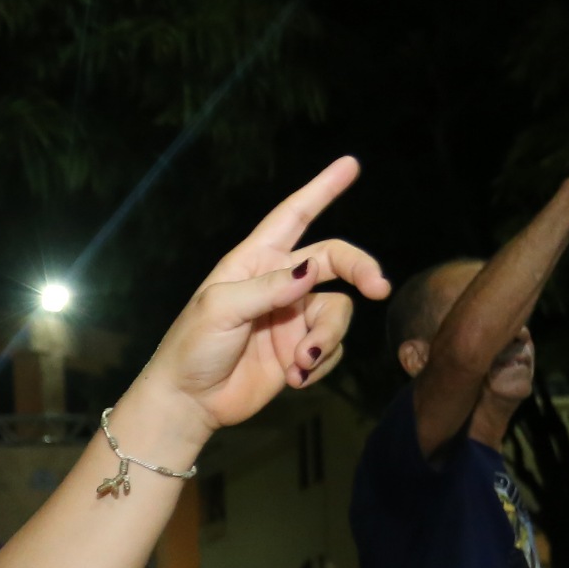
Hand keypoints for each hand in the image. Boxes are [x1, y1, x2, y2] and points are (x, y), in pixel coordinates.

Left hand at [132, 157, 391, 430]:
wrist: (190, 402)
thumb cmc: (192, 346)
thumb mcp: (220, 309)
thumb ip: (267, 288)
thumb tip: (312, 269)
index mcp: (255, 260)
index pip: (294, 215)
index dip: (322, 189)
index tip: (350, 165)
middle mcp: (280, 283)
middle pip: (336, 260)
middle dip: (361, 270)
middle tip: (378, 288)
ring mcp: (293, 318)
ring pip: (338, 312)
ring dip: (327, 339)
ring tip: (300, 364)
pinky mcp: (300, 352)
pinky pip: (331, 348)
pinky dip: (319, 364)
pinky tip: (294, 379)